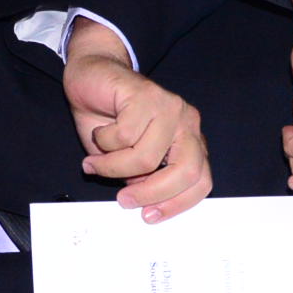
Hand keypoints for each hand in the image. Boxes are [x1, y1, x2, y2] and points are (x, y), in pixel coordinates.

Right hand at [63, 20, 211, 222]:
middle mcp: (187, 123)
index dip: (177, 204)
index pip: (200, 181)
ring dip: (112, 166)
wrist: (91, 76)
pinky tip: (99, 132)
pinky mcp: (147, 95)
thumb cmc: (108, 121)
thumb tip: (141, 204)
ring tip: (96, 161)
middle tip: (123, 199)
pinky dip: (102, 142)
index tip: (149, 216)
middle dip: (150, 192)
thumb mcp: (125, 160)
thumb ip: (139, 179)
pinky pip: (124, 136)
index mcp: (189, 141)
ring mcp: (170, 107)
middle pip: (186, 171)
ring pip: (147, 157)